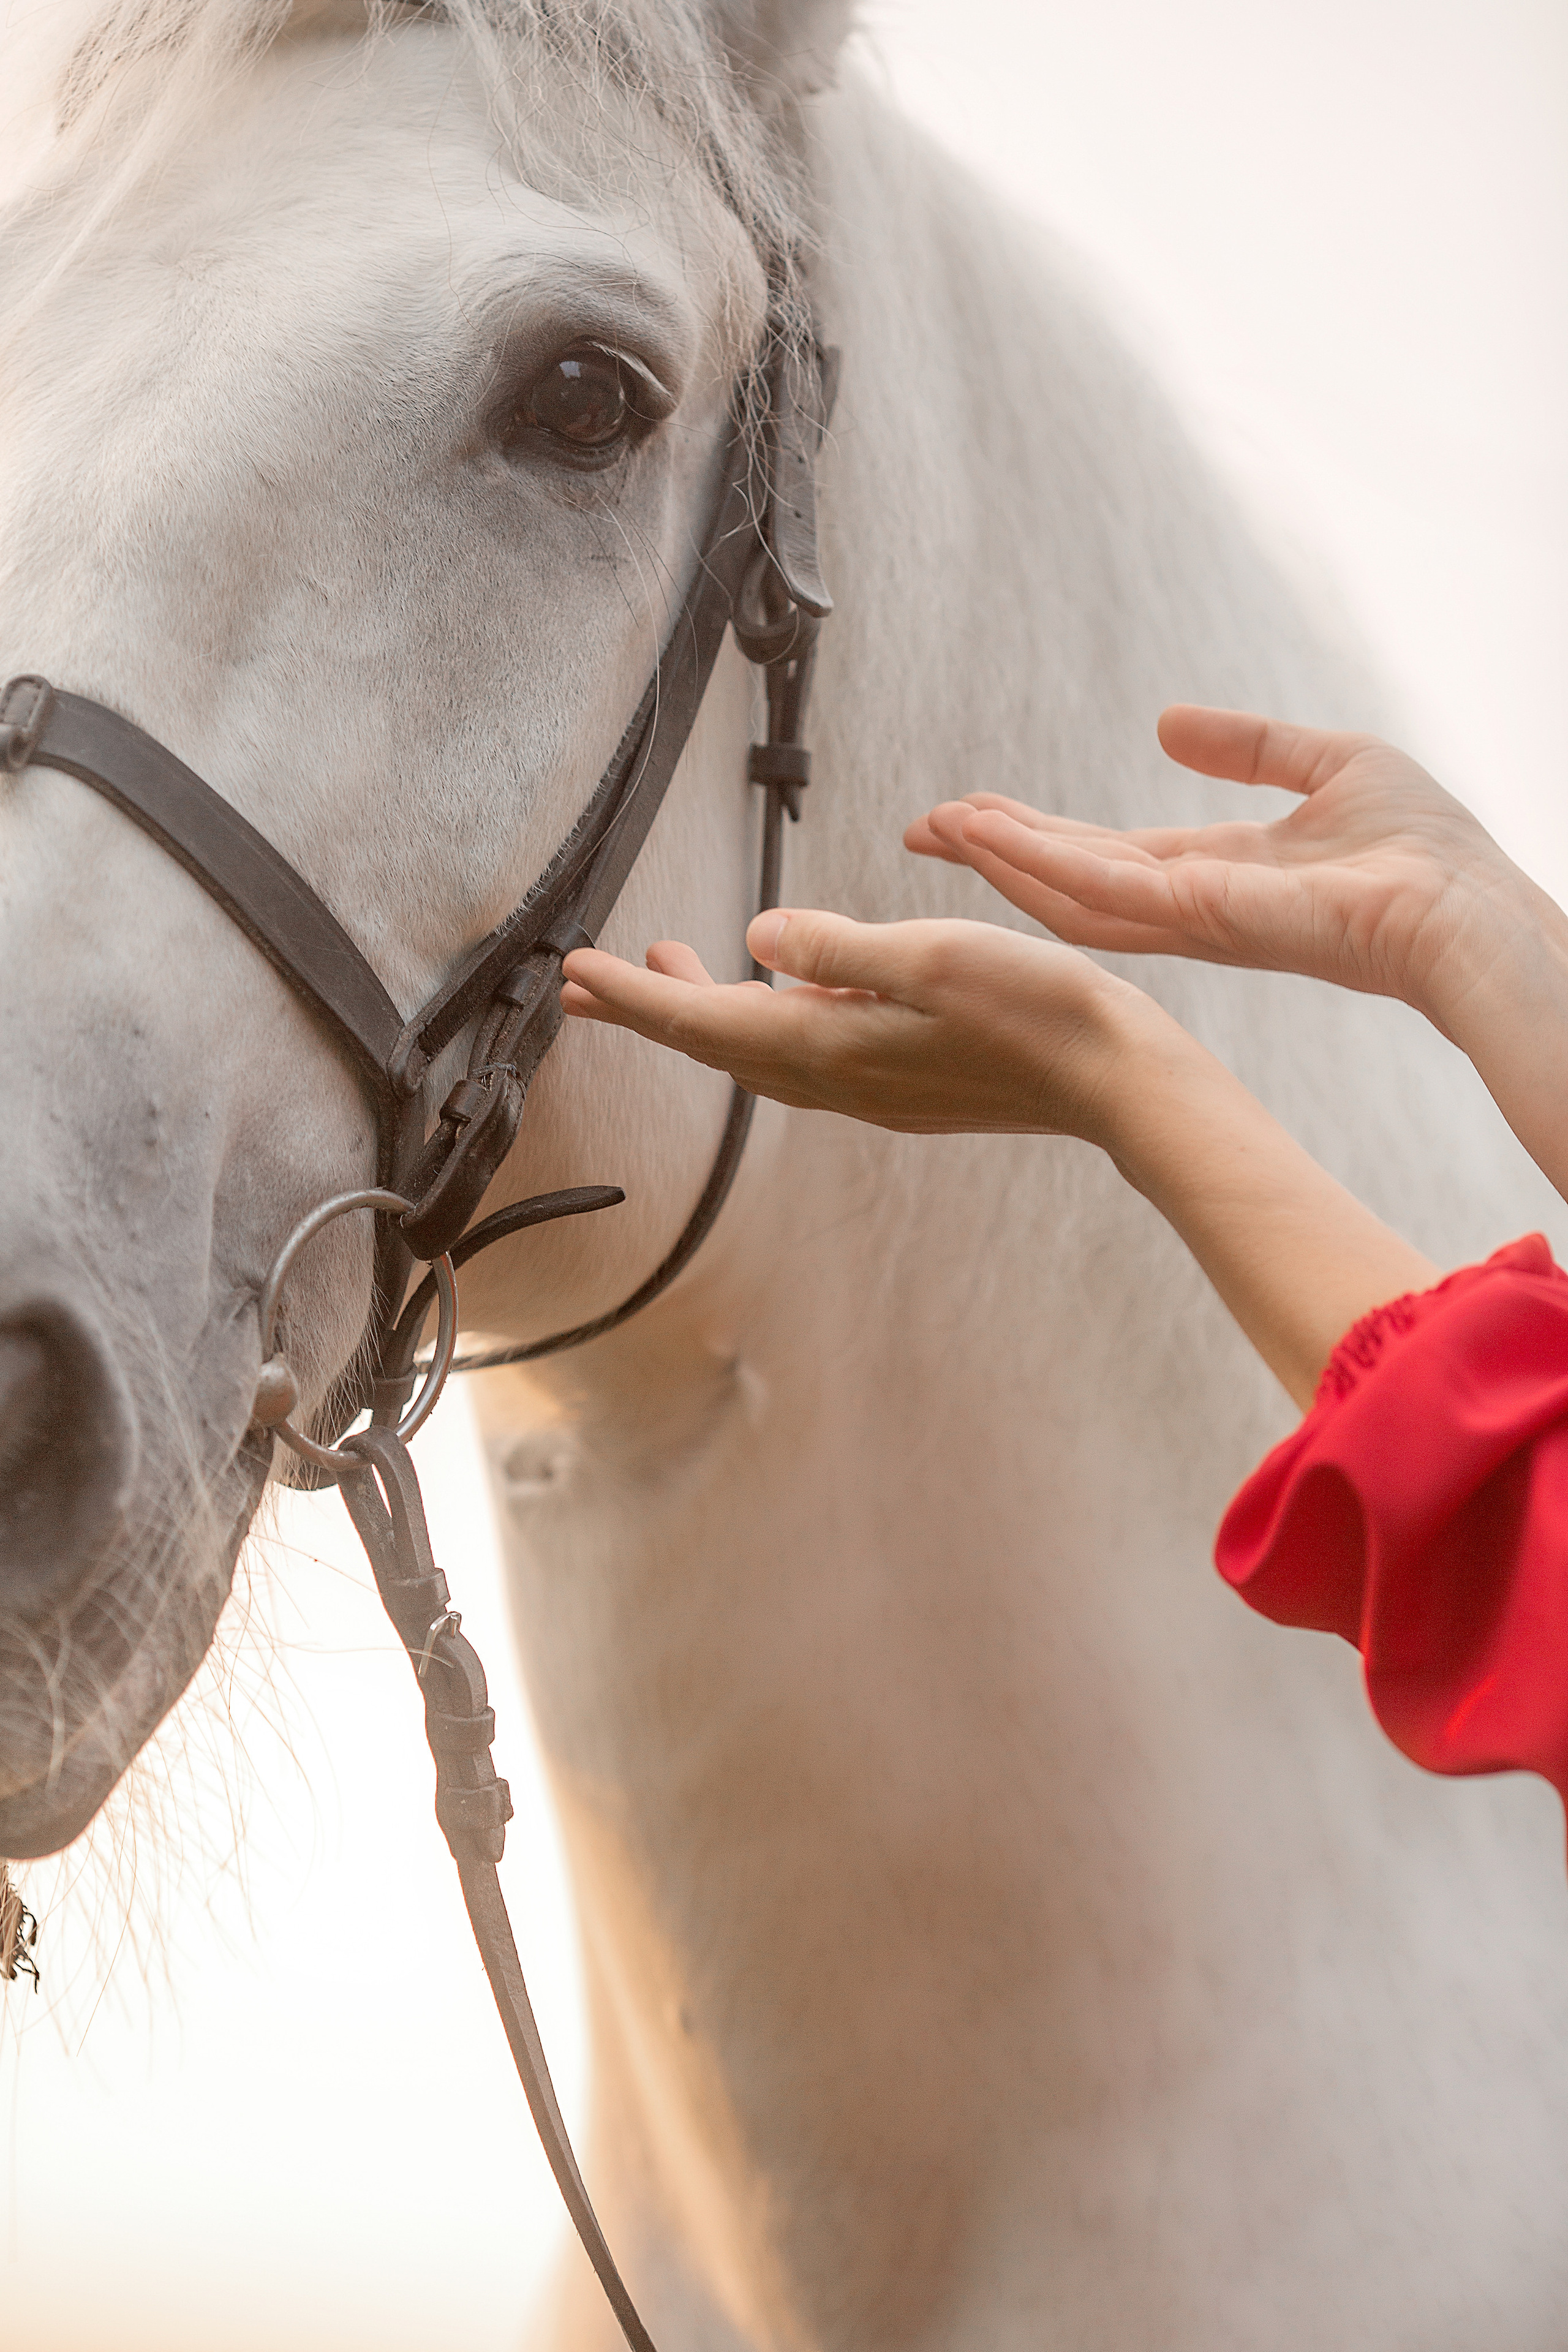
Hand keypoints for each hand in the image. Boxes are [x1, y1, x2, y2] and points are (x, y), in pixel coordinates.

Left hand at [561, 909, 1162, 1141]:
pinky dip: (766, 1024)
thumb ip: (836, 948)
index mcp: (834, 1047)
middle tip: (586, 985)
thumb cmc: (1039, 1011)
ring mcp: (873, 1093)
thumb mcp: (931, 956)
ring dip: (706, 1015)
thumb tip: (754, 941)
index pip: (706, 1023)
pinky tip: (780, 995)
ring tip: (669, 971)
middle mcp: (841, 1081)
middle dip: (650, 1011)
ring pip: (761, 1052)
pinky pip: (808, 1057)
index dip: (635, 999)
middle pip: (718, 1045)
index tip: (574, 975)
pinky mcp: (904, 1090)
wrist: (1118, 1083)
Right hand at [907, 707, 1537, 1034]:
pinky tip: (993, 838)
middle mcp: (1189, 908)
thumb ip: (1250, 746)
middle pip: (1070, 880)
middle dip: (996, 852)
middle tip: (924, 827)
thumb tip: (1167, 723)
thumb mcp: (1329, 765)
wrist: (1466, 911)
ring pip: (1068, 894)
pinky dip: (1042, 864)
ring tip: (940, 827)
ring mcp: (1188, 920)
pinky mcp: (1198, 919)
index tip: (976, 813)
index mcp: (1218, 876)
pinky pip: (1102, 890)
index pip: (1108, 856)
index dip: (1040, 835)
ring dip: (1001, 858)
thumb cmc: (1425, 851)